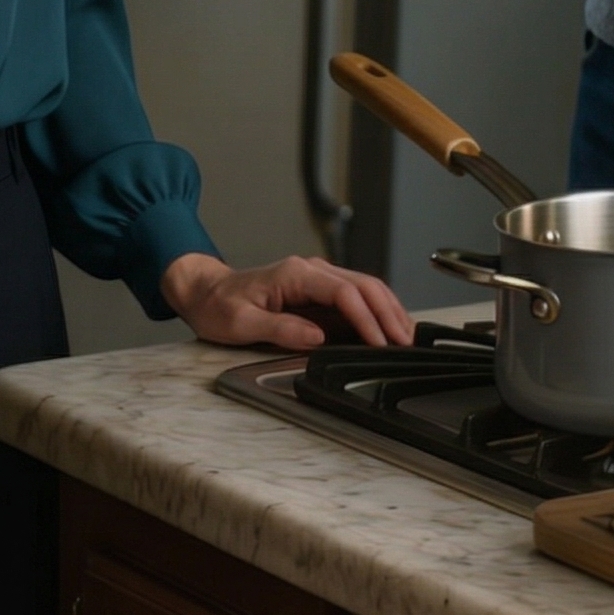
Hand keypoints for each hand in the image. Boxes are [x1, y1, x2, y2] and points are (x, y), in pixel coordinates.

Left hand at [160, 251, 414, 350]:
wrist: (206, 292)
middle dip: (387, 313)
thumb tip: (317, 338)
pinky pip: (355, 298)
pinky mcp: (318, 292)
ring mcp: (316, 279)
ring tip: (407, 337)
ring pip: (364, 288)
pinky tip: (388, 329)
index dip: (366, 318)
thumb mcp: (241, 322)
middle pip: (363, 285)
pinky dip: (376, 311)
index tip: (381, 343)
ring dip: (387, 310)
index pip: (343, 292)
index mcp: (295, 274)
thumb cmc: (219, 307)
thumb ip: (279, 328)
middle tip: (407, 344)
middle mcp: (310, 271)